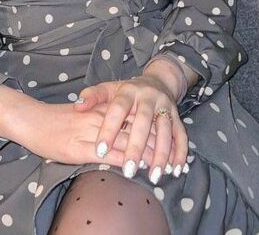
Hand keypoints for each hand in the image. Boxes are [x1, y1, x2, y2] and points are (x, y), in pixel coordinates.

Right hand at [19, 101, 159, 168]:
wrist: (31, 120)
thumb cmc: (53, 120)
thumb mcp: (80, 114)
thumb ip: (99, 117)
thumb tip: (115, 126)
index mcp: (99, 108)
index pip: (131, 116)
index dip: (150, 125)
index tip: (169, 133)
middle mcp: (99, 118)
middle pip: (133, 128)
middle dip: (155, 140)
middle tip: (174, 151)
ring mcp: (91, 133)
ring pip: (125, 142)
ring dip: (146, 153)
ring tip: (165, 163)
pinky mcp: (81, 149)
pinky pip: (108, 155)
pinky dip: (126, 161)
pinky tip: (139, 168)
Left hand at [74, 76, 188, 183]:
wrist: (157, 82)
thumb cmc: (126, 92)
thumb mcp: (108, 89)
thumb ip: (92, 96)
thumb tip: (77, 106)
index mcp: (128, 90)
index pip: (117, 109)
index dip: (108, 129)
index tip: (100, 150)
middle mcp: (148, 97)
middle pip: (143, 122)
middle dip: (136, 148)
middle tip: (129, 171)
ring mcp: (165, 107)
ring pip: (165, 131)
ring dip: (161, 155)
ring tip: (154, 176)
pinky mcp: (178, 116)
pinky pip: (181, 135)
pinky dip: (180, 153)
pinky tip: (176, 170)